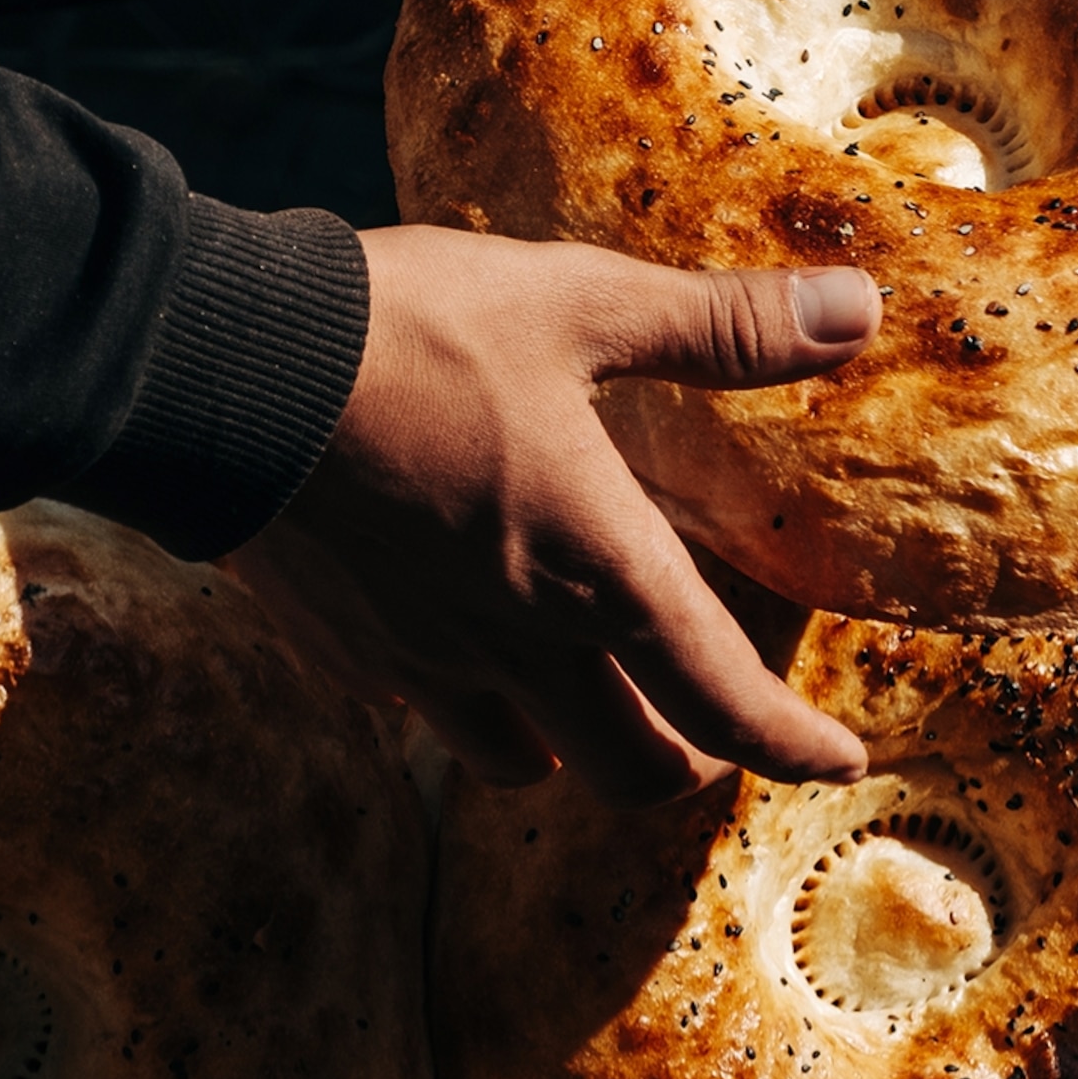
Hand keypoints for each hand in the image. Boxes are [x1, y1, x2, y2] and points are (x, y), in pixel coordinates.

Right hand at [224, 228, 880, 804]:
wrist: (216, 374)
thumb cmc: (411, 334)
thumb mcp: (582, 306)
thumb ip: (723, 326)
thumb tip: (861, 310)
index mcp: (602, 573)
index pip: (725, 702)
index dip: (793, 747)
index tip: (839, 762)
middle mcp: (524, 646)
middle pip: (637, 773)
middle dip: (690, 762)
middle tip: (712, 725)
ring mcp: (429, 666)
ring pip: (531, 766)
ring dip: (581, 746)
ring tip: (594, 694)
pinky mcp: (350, 657)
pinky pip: (435, 723)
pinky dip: (479, 713)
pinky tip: (472, 651)